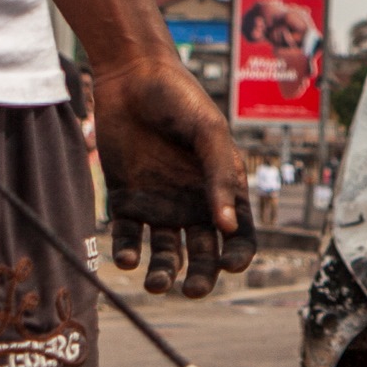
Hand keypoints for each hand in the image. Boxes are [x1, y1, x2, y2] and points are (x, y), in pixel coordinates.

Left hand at [93, 54, 252, 296]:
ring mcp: (160, 203)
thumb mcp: (207, 132)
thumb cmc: (178, 99)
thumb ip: (220, 175)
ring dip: (163, 273)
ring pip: (166, 253)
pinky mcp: (127, 199)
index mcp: (223, 188)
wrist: (129, 76)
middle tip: (190, 290)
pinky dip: (128, 253)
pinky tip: (127, 259)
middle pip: (203, 254)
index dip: (238, 256)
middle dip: (200, 277)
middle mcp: (193, 202)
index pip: (239, 235)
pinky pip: (128, 236)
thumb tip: (229, 226)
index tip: (229, 267)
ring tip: (155, 283)